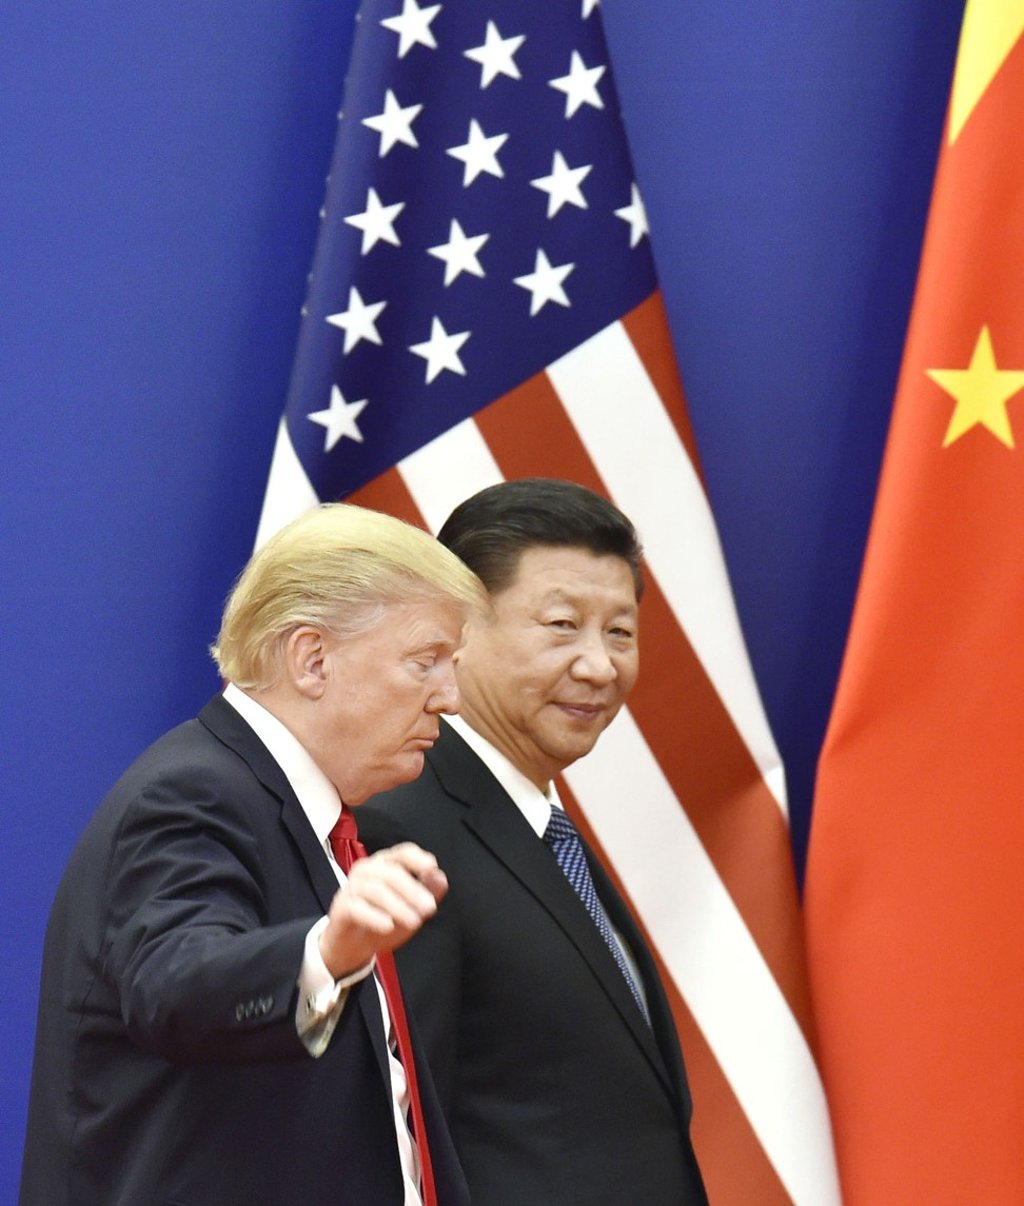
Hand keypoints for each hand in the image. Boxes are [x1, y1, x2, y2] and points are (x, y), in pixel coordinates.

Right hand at [318, 843, 447, 978]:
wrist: (352, 945)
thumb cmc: (384, 919)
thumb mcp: (411, 908)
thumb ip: (427, 892)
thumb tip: (441, 878)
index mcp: (386, 864)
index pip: (402, 853)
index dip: (417, 858)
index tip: (431, 867)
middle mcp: (367, 870)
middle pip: (391, 872)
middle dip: (413, 890)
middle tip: (429, 908)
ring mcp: (352, 887)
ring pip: (375, 889)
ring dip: (398, 906)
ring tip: (414, 922)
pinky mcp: (341, 907)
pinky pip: (357, 908)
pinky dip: (374, 917)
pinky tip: (388, 926)